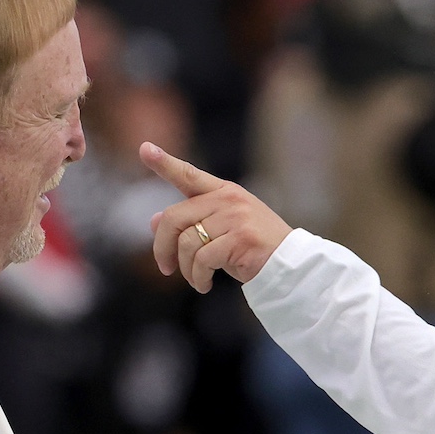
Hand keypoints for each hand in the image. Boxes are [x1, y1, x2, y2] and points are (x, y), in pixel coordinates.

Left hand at [142, 142, 292, 292]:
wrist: (289, 266)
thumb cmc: (253, 249)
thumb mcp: (220, 233)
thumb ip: (190, 223)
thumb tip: (154, 220)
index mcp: (224, 192)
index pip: (188, 175)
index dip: (164, 162)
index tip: (145, 148)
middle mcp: (228, 199)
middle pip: (174, 217)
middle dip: (162, 247)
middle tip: (165, 268)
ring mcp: (235, 217)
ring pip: (187, 243)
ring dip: (185, 269)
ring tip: (197, 280)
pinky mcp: (241, 238)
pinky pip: (202, 260)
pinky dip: (198, 278)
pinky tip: (205, 284)